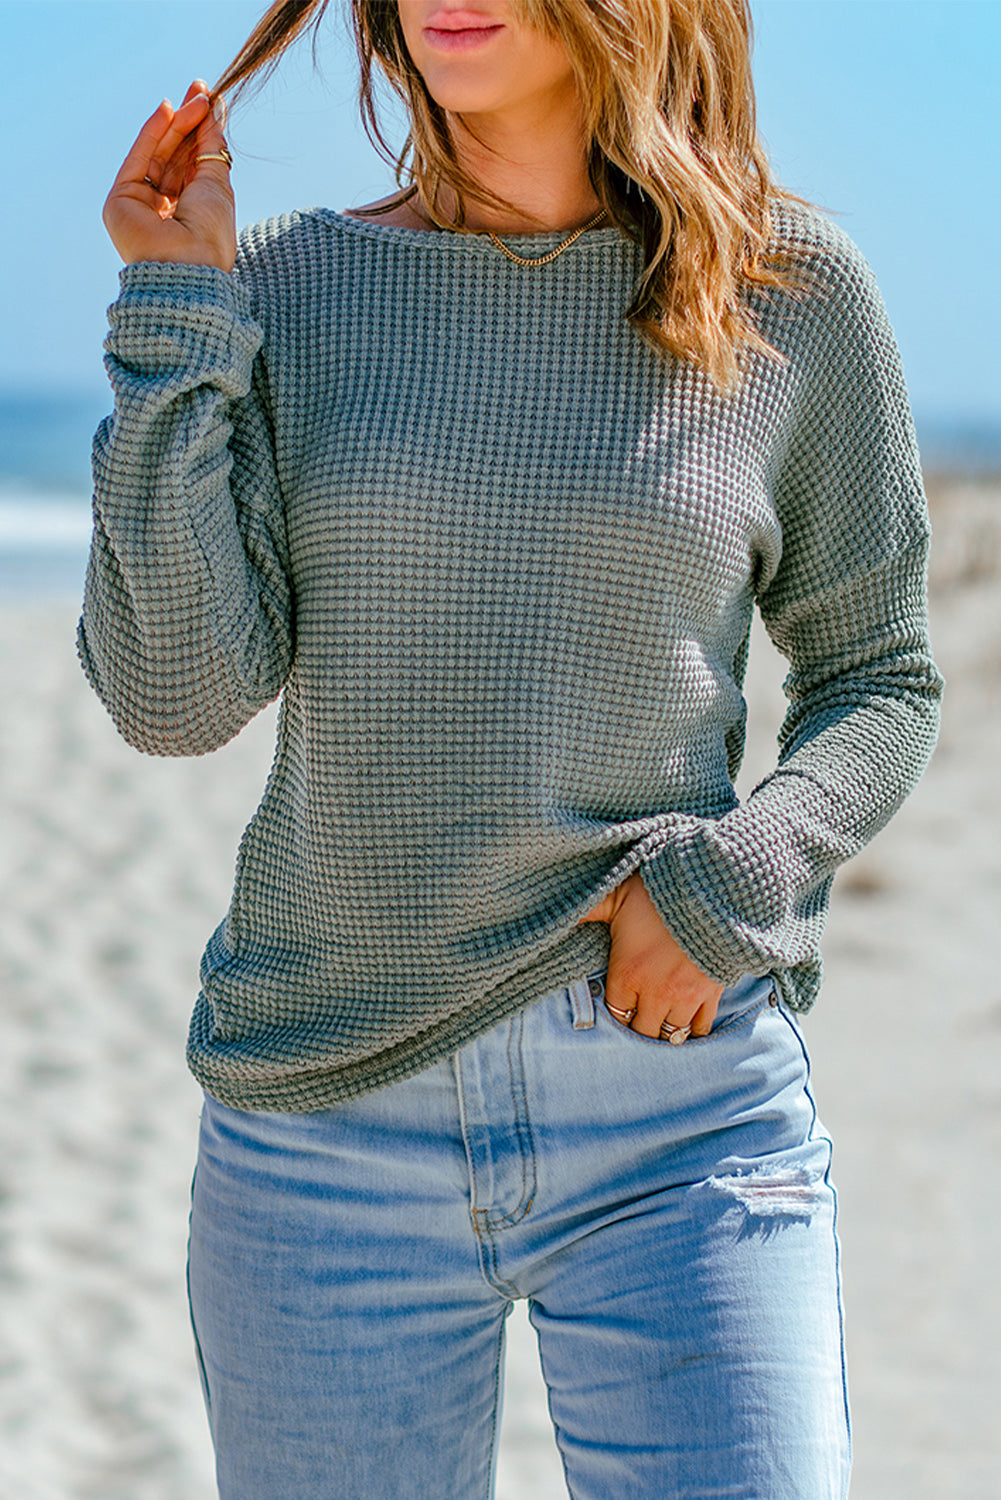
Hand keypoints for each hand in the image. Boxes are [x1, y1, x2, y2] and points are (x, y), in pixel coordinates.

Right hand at [103, 80, 236, 271]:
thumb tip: (213, 110)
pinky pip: (138, 160)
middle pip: (174, 156)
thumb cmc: (210, 234)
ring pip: (157, 154)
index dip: (200, 133)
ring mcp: (141, 205)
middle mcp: (165, 209)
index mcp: (192, 213)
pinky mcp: (121, 200)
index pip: (193, 165)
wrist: (188, 265)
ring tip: (195, 99)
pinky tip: (168, 110)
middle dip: (187, 122)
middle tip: (200, 90)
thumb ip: (211, 147)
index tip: (210, 101)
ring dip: (175, 124)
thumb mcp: (217, 184)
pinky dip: (152, 134)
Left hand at [579, 873, 722, 1038]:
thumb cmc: (658, 891)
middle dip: (639, 1025)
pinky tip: (687, 1020)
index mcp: (627, 973)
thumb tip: (556, 917)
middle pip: (642, 1031)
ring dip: (664, 1029)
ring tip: (660, 1019)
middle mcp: (655, 992)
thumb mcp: (615, 896)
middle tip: (639, 1015)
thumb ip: (588, 911)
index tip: (618, 1004)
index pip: (615, 1014)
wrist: (709, 888)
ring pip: (671, 1034)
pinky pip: (702, 1026)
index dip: (616, 1012)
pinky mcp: (711, 992)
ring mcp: (685, 995)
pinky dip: (694, 1028)